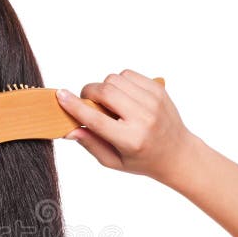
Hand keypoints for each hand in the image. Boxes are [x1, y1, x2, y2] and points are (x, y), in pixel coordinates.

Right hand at [57, 69, 196, 180]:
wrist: (177, 153)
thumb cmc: (142, 160)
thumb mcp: (113, 161)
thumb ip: (90, 144)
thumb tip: (69, 130)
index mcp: (130, 140)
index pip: (96, 119)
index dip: (75, 106)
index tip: (60, 95)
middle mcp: (143, 118)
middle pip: (104, 91)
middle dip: (88, 93)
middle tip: (87, 102)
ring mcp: (153, 101)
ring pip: (115, 79)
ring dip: (104, 88)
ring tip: (109, 103)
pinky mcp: (158, 89)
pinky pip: (128, 74)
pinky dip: (119, 82)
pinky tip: (122, 97)